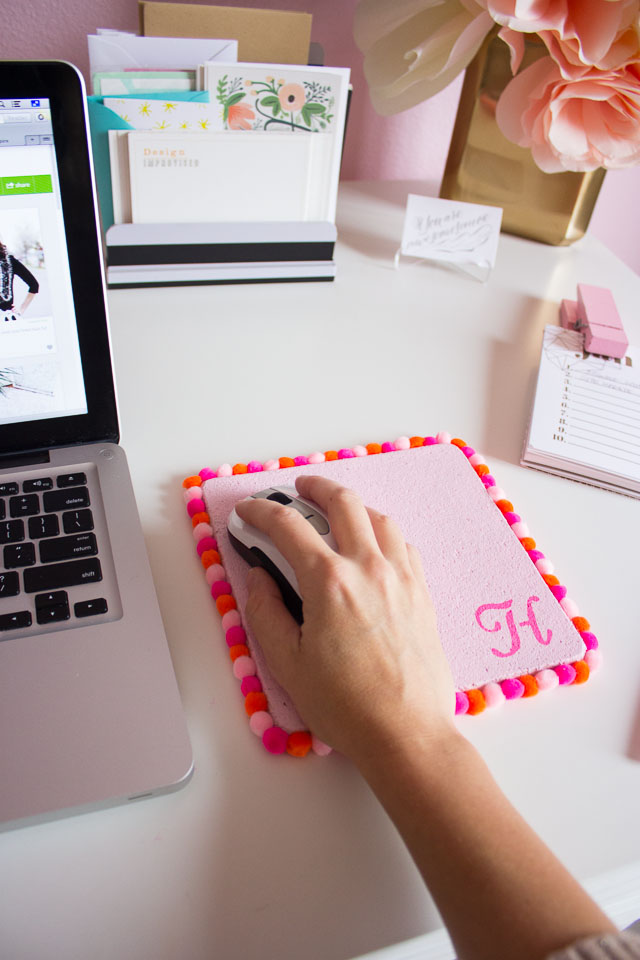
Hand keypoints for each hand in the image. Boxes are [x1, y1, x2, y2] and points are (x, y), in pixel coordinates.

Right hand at [235, 475, 455, 761]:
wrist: (407, 732)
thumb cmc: (346, 705)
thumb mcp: (286, 663)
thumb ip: (265, 612)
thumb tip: (259, 577)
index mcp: (329, 581)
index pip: (287, 526)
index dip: (260, 511)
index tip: (249, 511)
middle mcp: (368, 567)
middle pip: (342, 502)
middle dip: (315, 487)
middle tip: (298, 488)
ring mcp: (402, 576)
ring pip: (379, 517)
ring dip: (354, 505)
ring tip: (337, 511)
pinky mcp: (423, 592)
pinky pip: (404, 544)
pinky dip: (384, 532)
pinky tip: (376, 545)